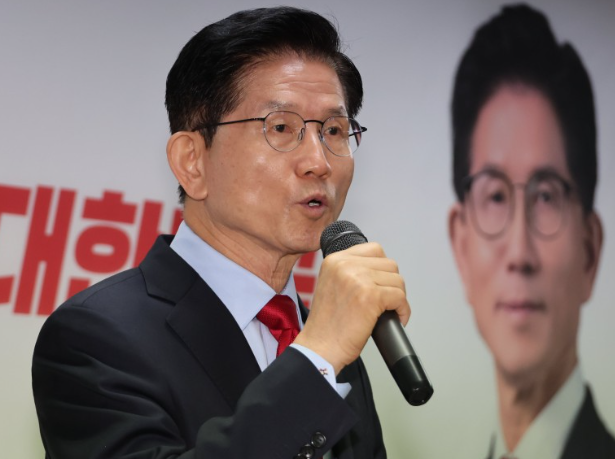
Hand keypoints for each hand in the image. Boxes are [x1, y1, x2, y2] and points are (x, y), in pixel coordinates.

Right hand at [293, 242, 410, 374]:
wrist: (320, 348)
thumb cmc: (327, 324)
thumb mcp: (332, 285)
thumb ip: (350, 272)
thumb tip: (380, 271)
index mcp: (334, 260)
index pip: (374, 250)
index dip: (381, 269)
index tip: (379, 285)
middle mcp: (345, 265)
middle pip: (389, 264)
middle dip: (391, 284)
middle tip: (385, 301)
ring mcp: (358, 279)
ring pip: (397, 280)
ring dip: (398, 297)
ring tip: (388, 311)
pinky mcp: (371, 296)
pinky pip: (400, 297)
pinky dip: (403, 310)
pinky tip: (395, 318)